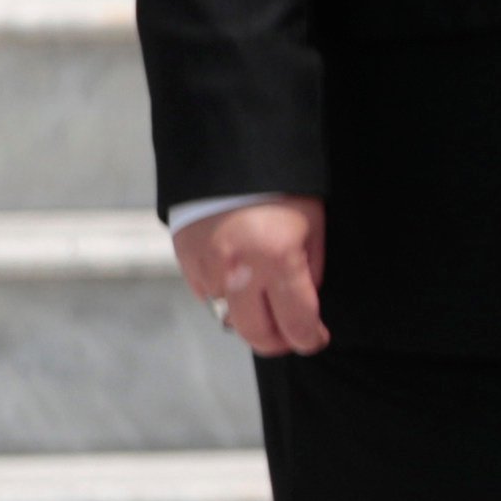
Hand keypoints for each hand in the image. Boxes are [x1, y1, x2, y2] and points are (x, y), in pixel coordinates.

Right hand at [173, 199, 327, 356]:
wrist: (230, 157)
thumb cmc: (281, 189)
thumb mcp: (312, 228)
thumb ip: (309, 273)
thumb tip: (301, 306)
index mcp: (278, 261)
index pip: (296, 324)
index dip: (310, 339)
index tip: (314, 338)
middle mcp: (239, 272)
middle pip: (256, 334)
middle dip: (277, 342)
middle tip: (290, 336)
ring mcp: (207, 270)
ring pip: (227, 317)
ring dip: (247, 316)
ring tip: (261, 298)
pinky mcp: (185, 262)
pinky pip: (206, 295)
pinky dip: (224, 294)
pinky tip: (236, 274)